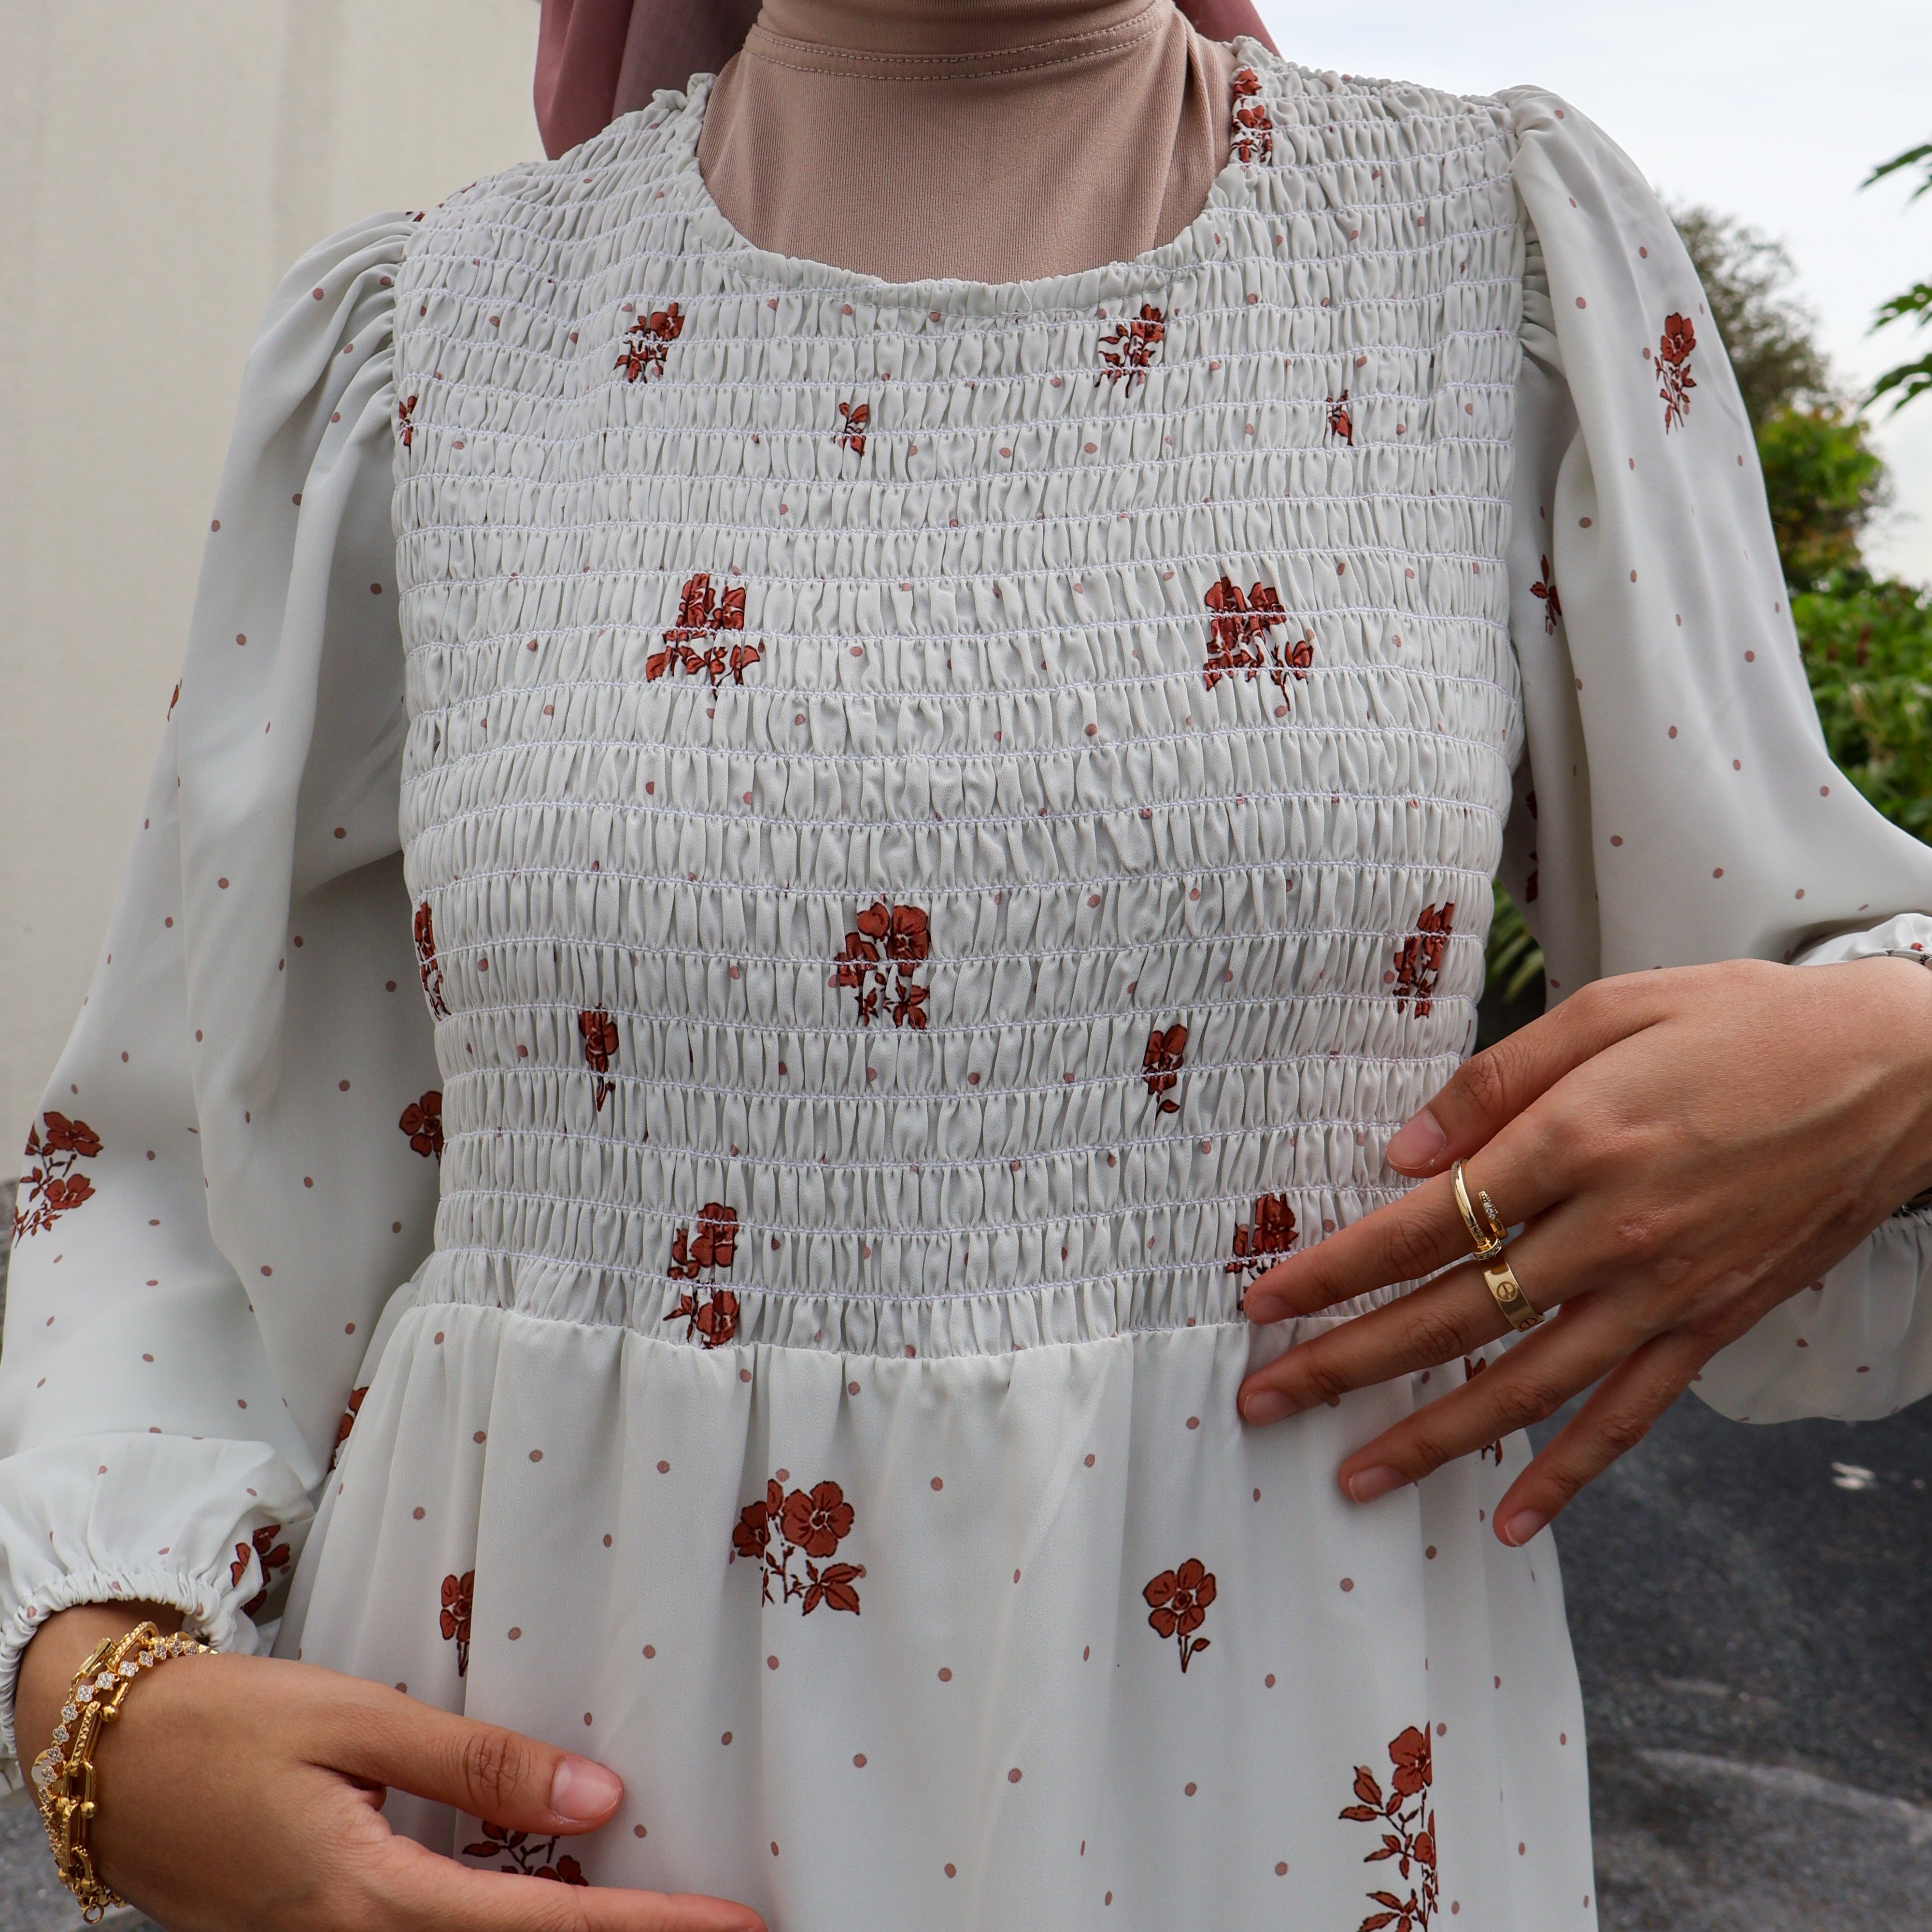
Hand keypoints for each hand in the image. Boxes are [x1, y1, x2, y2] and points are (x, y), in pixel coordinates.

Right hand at [16, 1602, 763, 1931]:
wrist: (109, 1762)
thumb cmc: (228, 1725)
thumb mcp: (358, 1722)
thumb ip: (479, 1766)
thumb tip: (596, 1798)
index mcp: (370, 1899)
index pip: (541, 1927)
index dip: (643, 1930)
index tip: (729, 1925)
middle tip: (718, 1925)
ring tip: (653, 1911)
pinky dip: (501, 1930)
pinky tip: (551, 1902)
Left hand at [1234, 956, 1931, 1544]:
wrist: (1894, 1070)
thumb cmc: (1741, 1023)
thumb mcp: (1608, 1010)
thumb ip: (1496, 1080)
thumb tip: (1404, 1152)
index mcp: (1576, 1140)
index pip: (1422, 1224)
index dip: (1334, 1268)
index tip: (1265, 1300)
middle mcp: (1614, 1230)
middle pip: (1452, 1313)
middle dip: (1347, 1362)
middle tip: (1265, 1400)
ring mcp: (1664, 1290)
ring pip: (1525, 1385)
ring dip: (1432, 1436)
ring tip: (1353, 1474)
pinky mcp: (1710, 1324)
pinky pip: (1628, 1415)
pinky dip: (1570, 1474)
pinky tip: (1514, 1518)